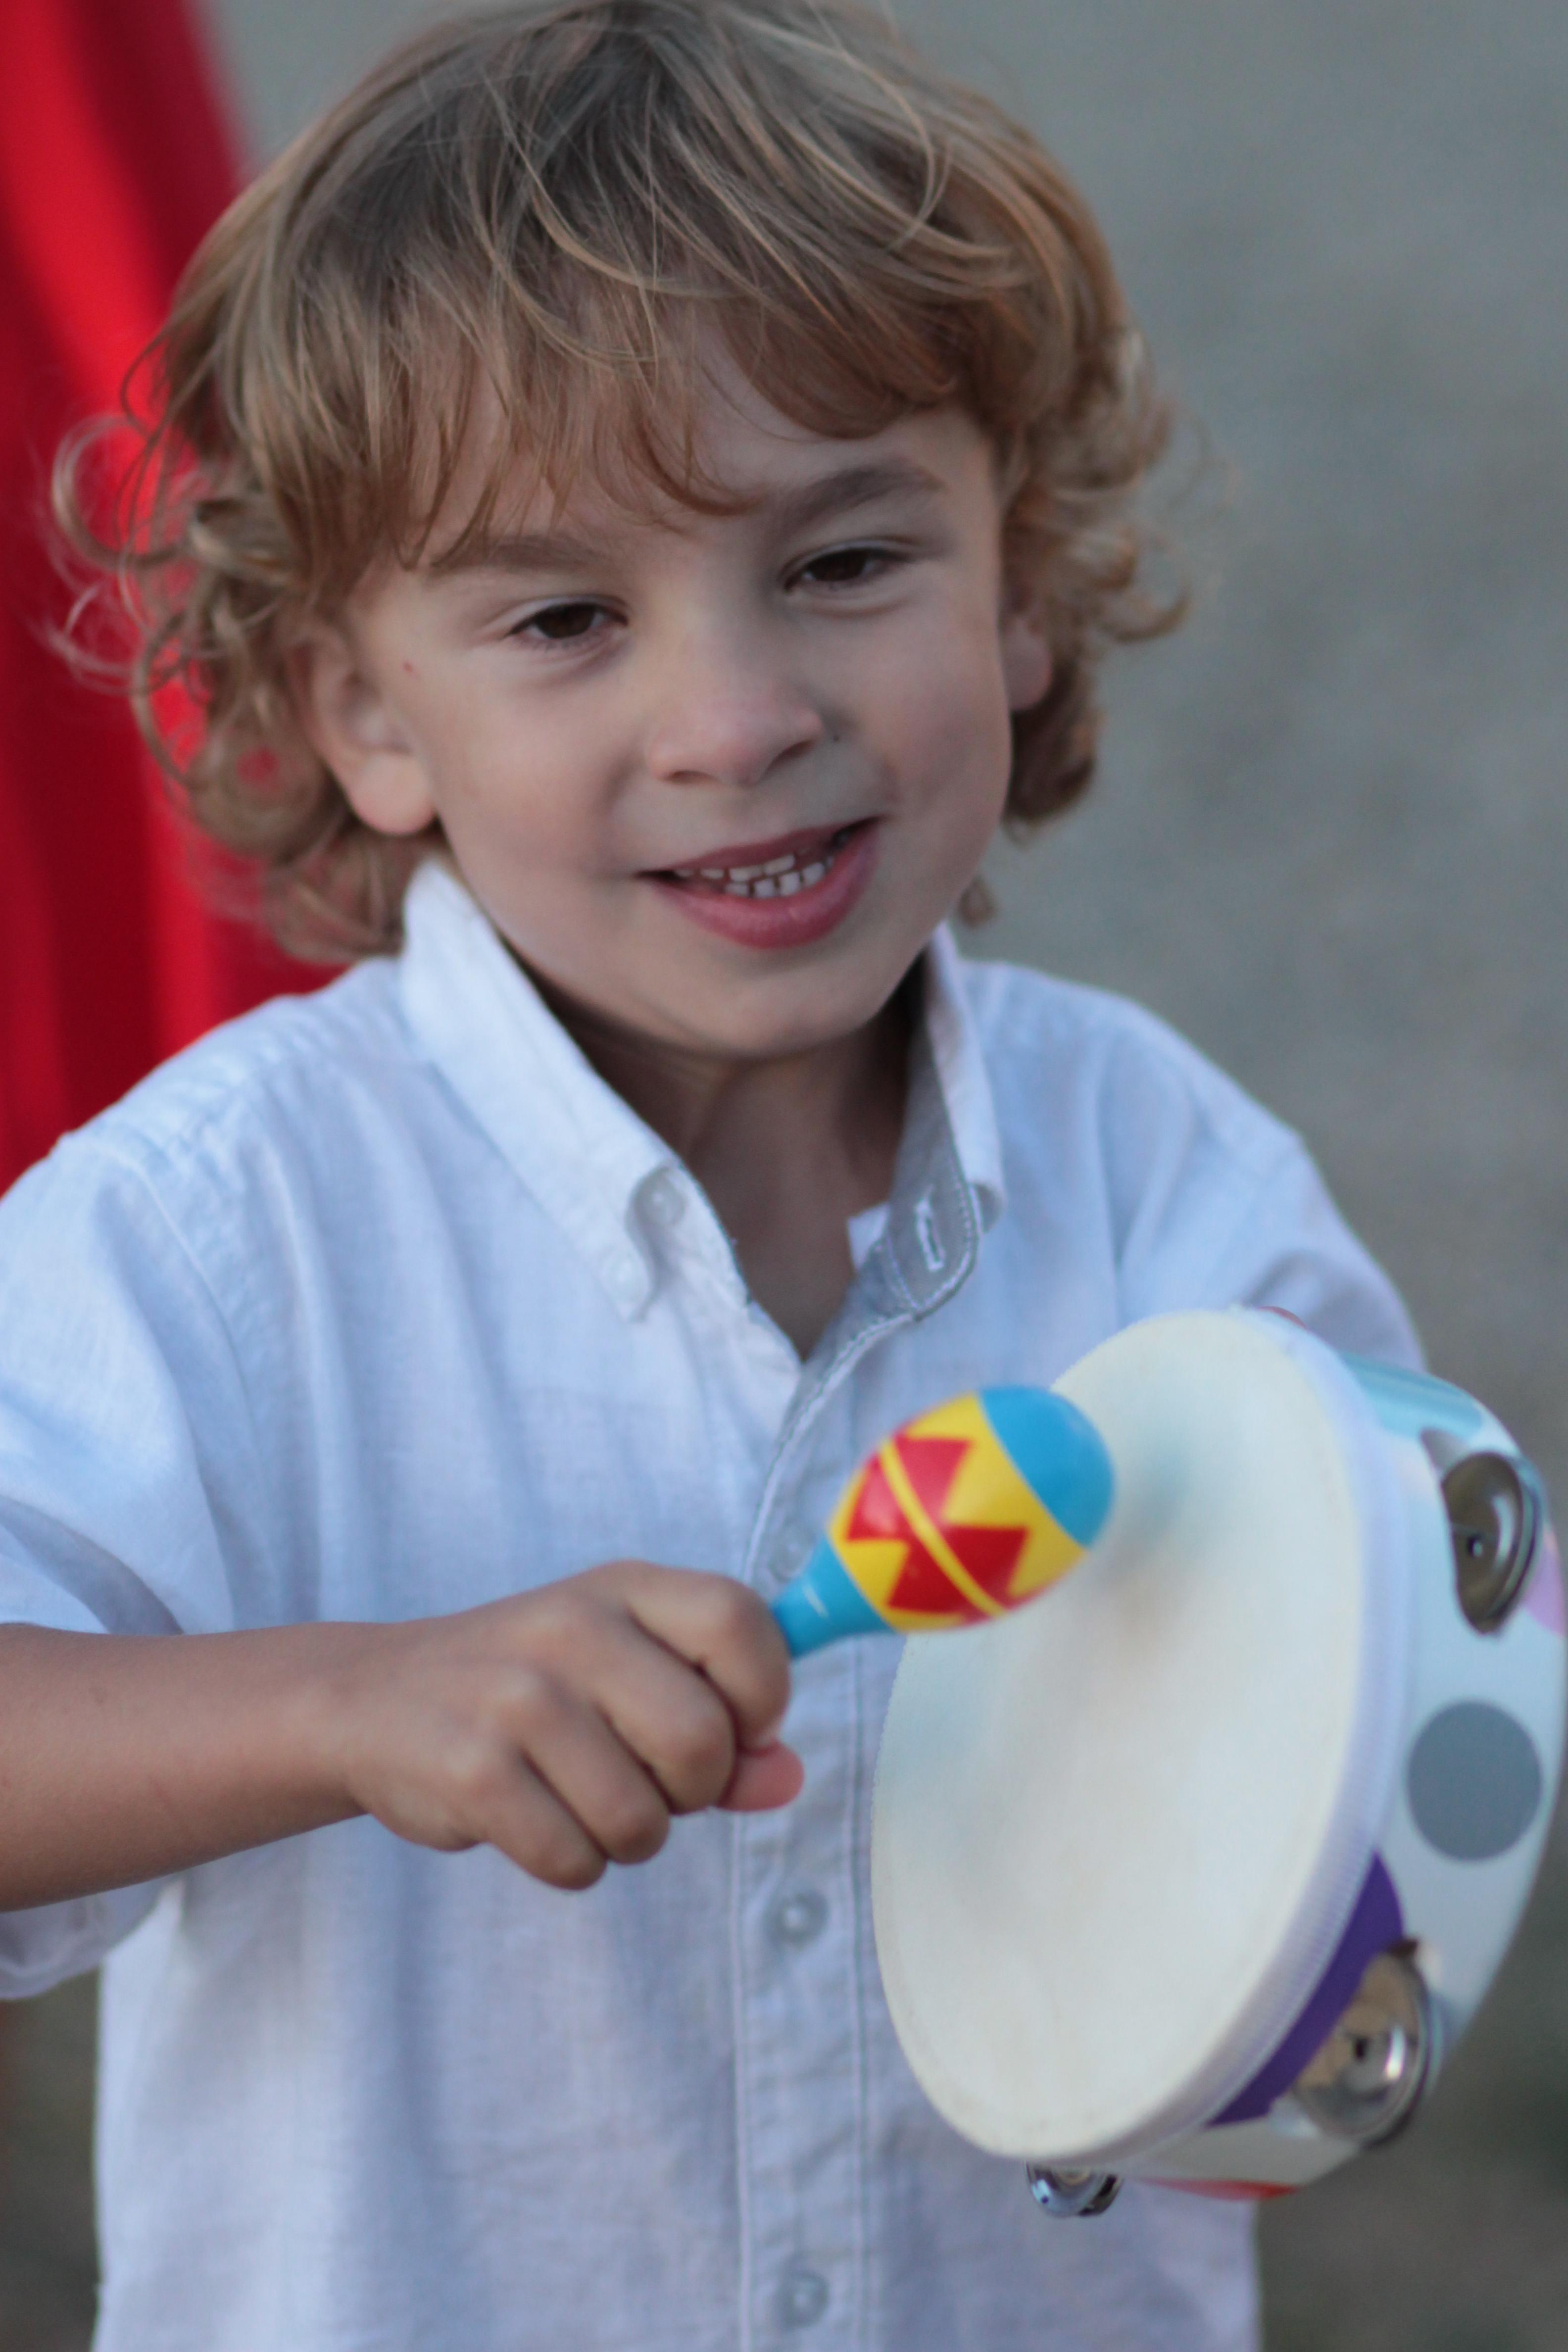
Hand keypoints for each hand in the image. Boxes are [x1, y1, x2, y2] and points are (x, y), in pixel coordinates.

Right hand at [321, 1563, 801, 1888]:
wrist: (371, 1701)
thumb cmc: (527, 1689)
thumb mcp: (624, 1671)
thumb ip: (721, 1721)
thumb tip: (787, 1778)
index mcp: (624, 1588)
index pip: (740, 1622)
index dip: (763, 1694)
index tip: (740, 1730)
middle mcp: (571, 1630)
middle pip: (702, 1740)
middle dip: (694, 1790)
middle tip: (650, 1781)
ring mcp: (517, 1698)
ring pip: (642, 1818)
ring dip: (630, 1836)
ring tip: (581, 1798)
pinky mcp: (473, 1772)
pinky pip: (575, 1861)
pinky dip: (570, 1863)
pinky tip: (533, 1820)